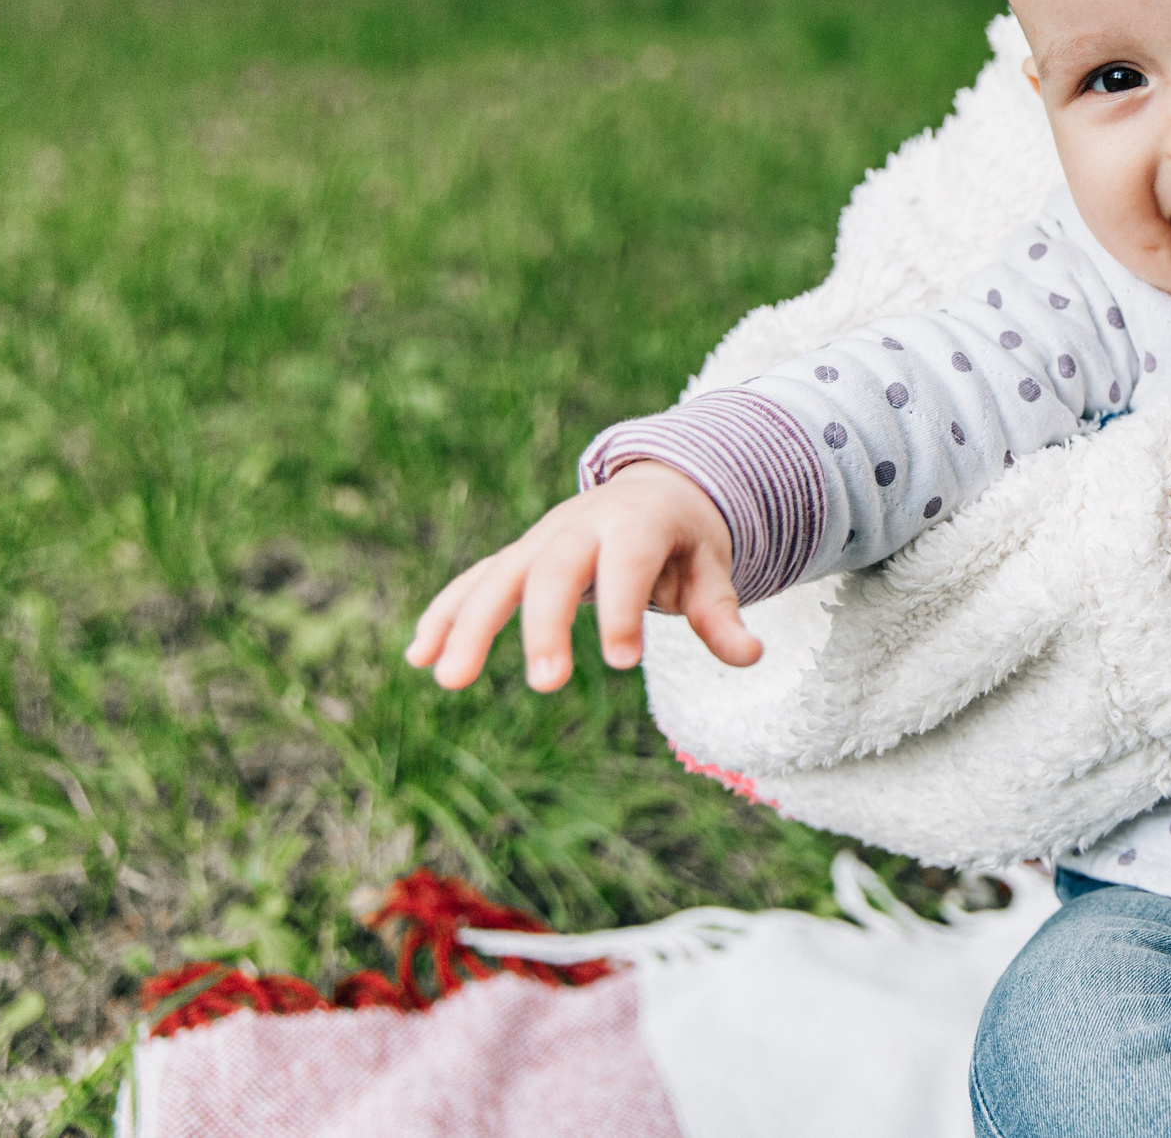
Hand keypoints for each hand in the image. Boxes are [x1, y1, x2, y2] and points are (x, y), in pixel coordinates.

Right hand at [404, 461, 760, 691]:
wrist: (654, 485)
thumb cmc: (684, 535)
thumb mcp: (711, 563)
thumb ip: (720, 610)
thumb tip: (751, 656)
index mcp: (636, 522)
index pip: (627, 564)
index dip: (624, 610)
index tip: (621, 663)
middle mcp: (580, 525)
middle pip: (554, 569)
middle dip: (544, 625)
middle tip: (546, 685)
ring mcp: (541, 539)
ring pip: (498, 576)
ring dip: (469, 625)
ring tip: (447, 680)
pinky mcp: (518, 555)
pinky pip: (474, 581)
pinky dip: (445, 613)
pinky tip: (419, 656)